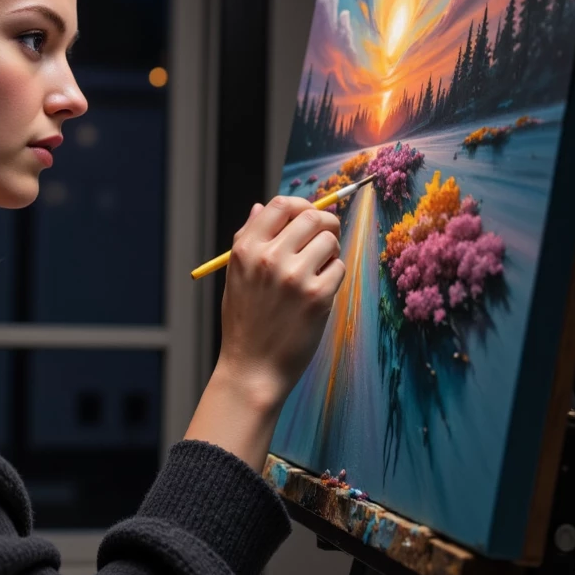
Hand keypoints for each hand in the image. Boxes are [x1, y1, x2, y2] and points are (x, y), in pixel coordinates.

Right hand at [216, 195, 345, 409]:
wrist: (251, 369)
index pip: (280, 205)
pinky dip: (333, 277)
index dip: (300, 205)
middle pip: (312, 217)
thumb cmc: (244, 323)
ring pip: (330, 241)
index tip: (308, 216)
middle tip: (325, 239)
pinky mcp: (317, 297)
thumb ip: (248, 239)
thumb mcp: (235, 276)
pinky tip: (318, 293)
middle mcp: (269, 258)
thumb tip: (261, 208)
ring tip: (317, 272)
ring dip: (330, 253)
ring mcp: (294, 276)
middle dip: (325, 224)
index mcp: (246, 249)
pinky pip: (338, 268)